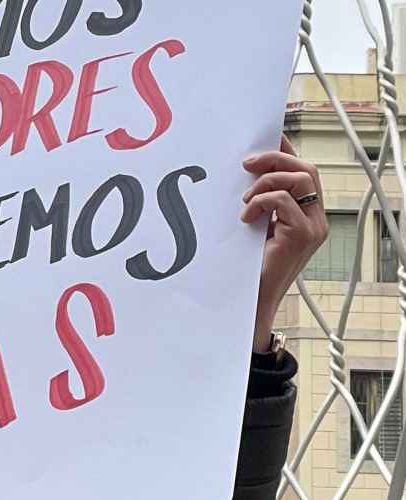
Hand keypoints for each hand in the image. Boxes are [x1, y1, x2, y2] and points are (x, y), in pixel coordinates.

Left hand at [243, 135, 329, 351]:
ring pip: (300, 179)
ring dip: (266, 182)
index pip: (304, 172)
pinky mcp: (303, 235)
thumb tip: (247, 173)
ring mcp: (314, 227)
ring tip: (245, 200)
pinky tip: (245, 219)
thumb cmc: (252, 267)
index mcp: (308, 214)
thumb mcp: (258, 228)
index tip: (268, 136)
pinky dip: (260, 203)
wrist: (255, 300)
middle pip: (306, 170)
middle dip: (275, 160)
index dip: (287, 152)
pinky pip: (284, 201)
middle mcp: (317, 218)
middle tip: (245, 164)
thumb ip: (261, 204)